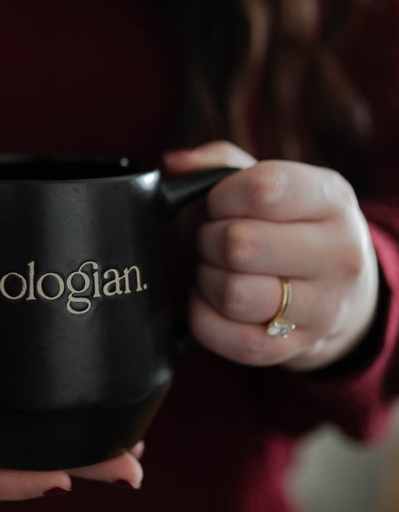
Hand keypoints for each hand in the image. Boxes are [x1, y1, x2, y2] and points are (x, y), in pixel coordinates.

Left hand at [162, 141, 379, 371]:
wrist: (337, 293)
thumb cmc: (288, 227)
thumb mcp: (272, 184)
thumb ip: (220, 164)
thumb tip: (174, 163)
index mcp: (330, 199)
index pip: (264, 188)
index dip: (222, 197)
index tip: (218, 205)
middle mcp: (337, 254)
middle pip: (240, 245)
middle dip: (208, 240)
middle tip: (211, 240)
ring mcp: (321, 308)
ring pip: (233, 294)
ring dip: (205, 280)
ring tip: (213, 270)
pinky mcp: (294, 348)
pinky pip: (231, 339)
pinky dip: (204, 318)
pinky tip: (210, 301)